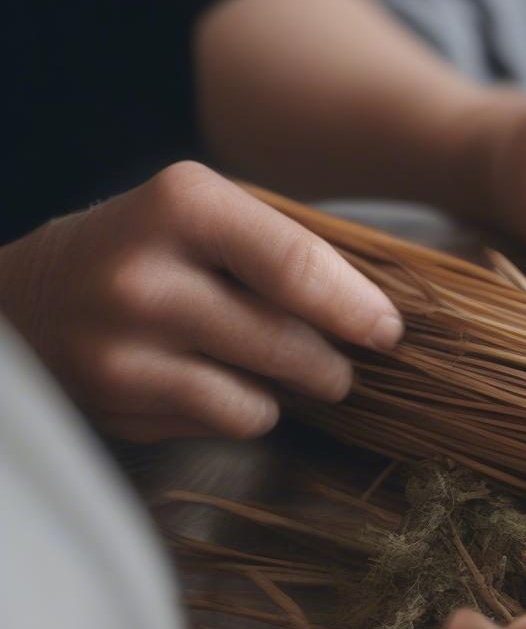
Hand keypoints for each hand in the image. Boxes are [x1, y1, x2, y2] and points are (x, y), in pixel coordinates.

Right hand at [0, 161, 401, 440]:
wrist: (37, 295)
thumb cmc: (152, 252)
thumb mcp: (208, 217)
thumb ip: (284, 253)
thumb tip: (377, 316)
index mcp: (183, 204)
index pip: (296, 266)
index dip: (355, 308)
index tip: (386, 332)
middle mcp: (146, 275)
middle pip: (286, 344)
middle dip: (332, 368)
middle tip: (337, 368)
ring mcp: (126, 345)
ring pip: (261, 401)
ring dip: (290, 395)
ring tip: (281, 374)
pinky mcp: (119, 399)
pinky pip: (225, 424)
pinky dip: (246, 413)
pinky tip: (226, 386)